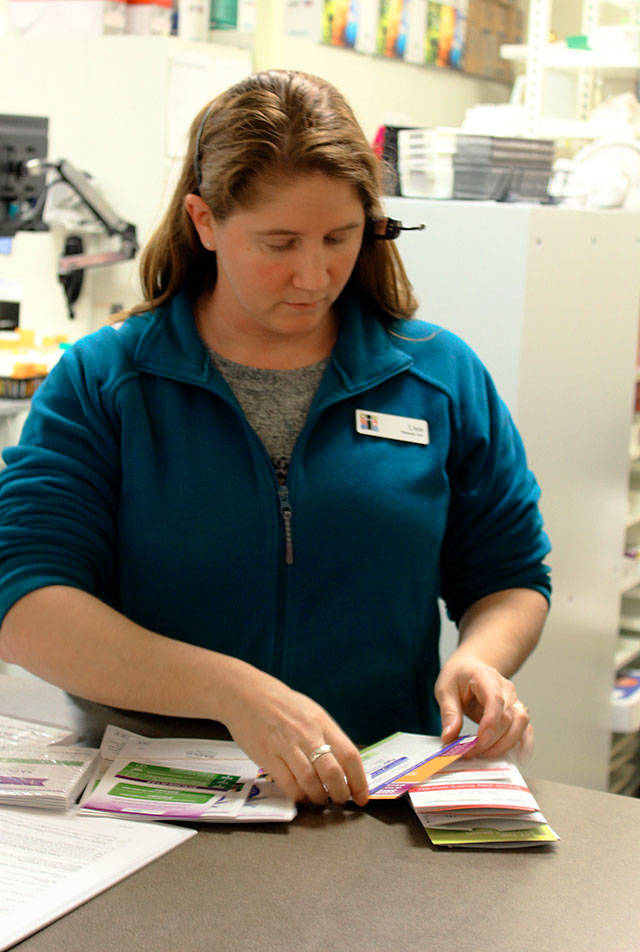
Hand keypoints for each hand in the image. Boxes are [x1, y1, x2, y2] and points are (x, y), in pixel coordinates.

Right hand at [221, 664, 368, 806]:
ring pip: (311, 781)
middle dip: (341, 793)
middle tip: (341, 799)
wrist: (247, 694)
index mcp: (322, 722)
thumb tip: (345, 766)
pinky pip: (288, 784)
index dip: (359, 780)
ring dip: (319, 797)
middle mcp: (307, 734)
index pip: (350, 755)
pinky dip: (298, 796)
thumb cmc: (283, 705)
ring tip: (321, 799)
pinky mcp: (268, 756)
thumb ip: (327, 736)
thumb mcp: (312, 713)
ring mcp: (286, 746)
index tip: (362, 795)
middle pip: (332, 772)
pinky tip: (301, 795)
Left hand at [434, 655, 533, 762]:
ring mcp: (514, 700)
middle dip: (491, 741)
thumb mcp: (445, 689)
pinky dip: (523, 745)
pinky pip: (526, 730)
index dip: (490, 725)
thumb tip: (449, 737)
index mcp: (486, 678)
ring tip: (485, 755)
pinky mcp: (516, 713)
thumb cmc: (458, 676)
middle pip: (508, 718)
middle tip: (471, 752)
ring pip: (521, 725)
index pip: (496, 701)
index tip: (477, 742)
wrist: (470, 667)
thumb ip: (449, 713)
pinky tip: (515, 758)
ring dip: (505, 745)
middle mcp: (506, 689)